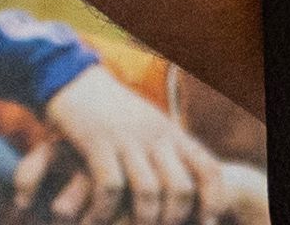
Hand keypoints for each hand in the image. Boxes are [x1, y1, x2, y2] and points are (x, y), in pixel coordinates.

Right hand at [28, 69, 209, 220]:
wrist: (76, 79)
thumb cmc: (115, 112)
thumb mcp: (150, 126)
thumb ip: (168, 152)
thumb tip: (186, 189)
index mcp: (173, 133)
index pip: (208, 168)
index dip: (213, 200)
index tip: (206, 221)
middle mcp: (155, 136)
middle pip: (180, 189)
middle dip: (172, 219)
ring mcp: (127, 139)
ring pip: (148, 192)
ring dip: (140, 220)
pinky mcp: (97, 142)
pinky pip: (109, 186)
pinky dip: (104, 210)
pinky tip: (95, 219)